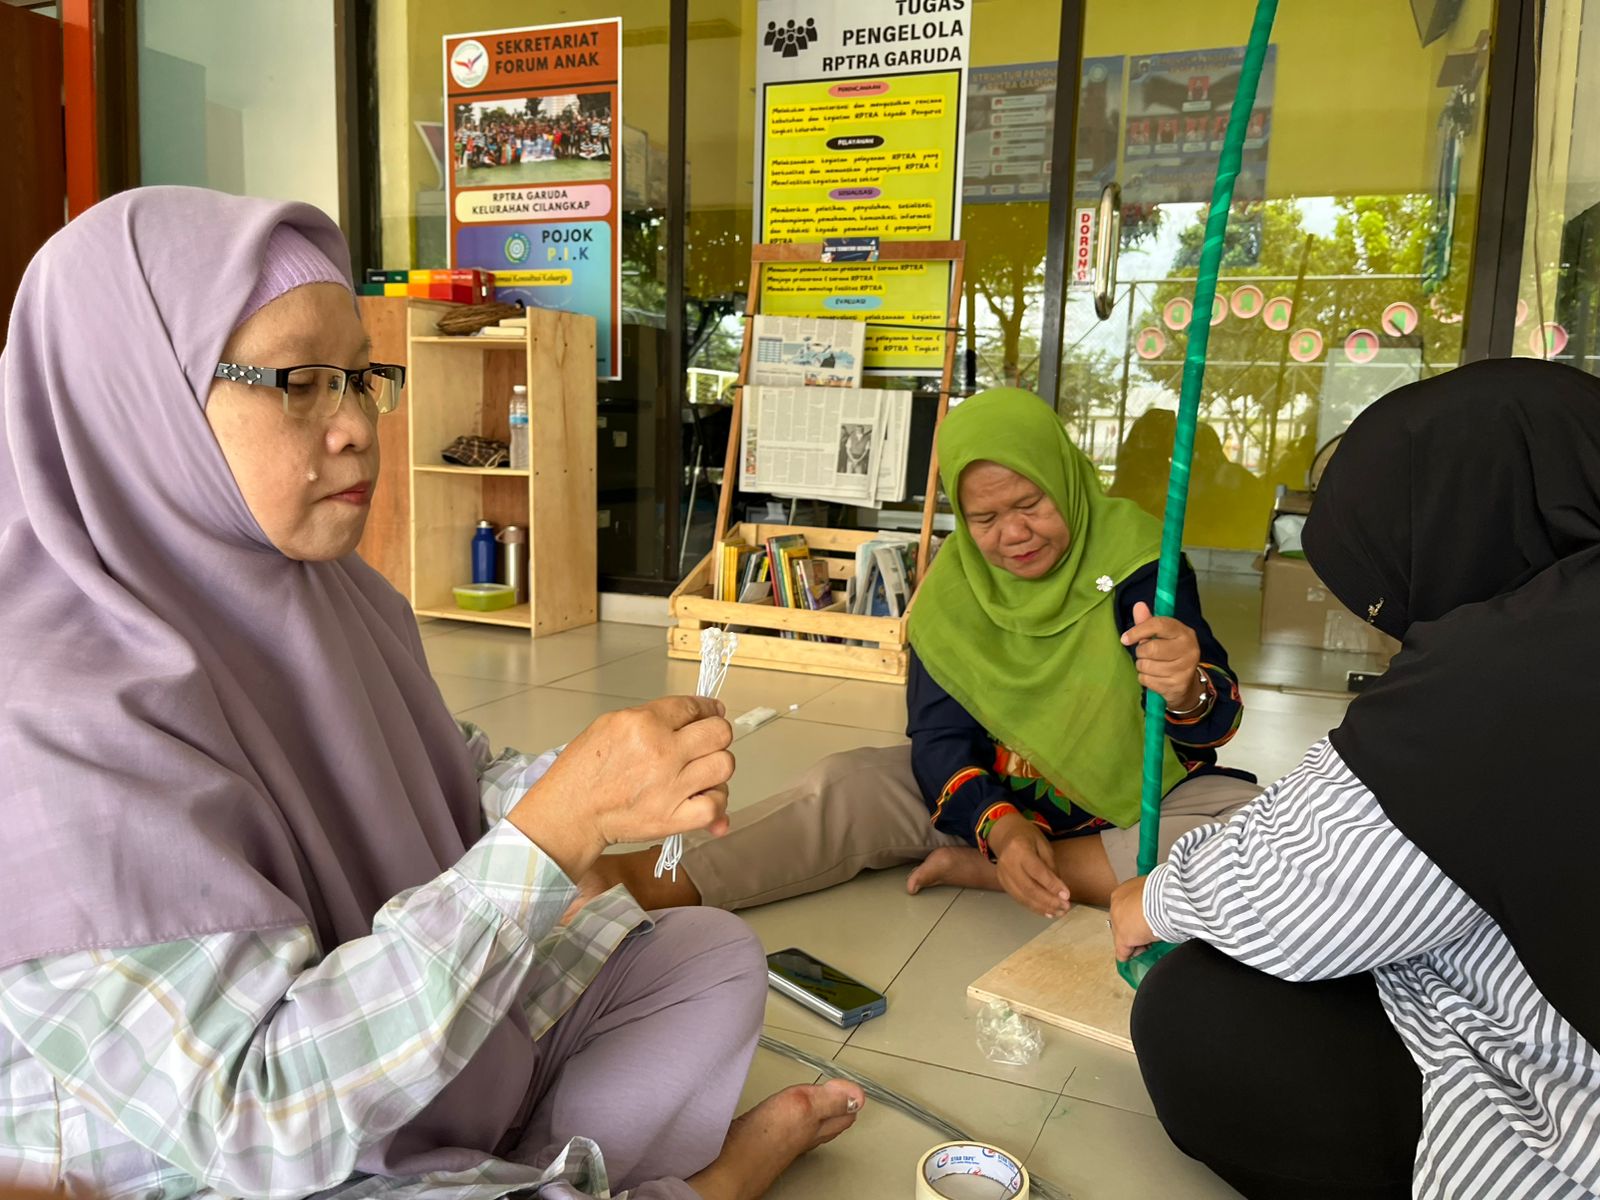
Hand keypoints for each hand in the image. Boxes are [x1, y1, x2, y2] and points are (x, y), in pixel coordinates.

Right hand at [509, 696, 733, 880]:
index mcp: (643, 723)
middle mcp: (662, 751)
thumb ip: (654, 717)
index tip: (712, 714)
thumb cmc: (584, 771)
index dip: (708, 710)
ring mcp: (670, 786)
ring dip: (716, 768)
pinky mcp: (673, 817)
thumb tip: (692, 716)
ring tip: (701, 773)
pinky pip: (715, 806)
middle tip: (706, 744)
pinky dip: (715, 804)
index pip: (695, 707)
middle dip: (716, 736)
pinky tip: (700, 799)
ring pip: (724, 765)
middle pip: (719, 733)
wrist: (570, 812)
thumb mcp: (611, 724)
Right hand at [988, 814, 1070, 918]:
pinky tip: (1047, 912)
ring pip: (1023, 897)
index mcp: (1019, 849)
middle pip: (1029, 888)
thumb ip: (1051, 867)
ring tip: (1059, 912)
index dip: (1052, 885)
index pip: (1037, 871)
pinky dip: (1034, 908)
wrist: (1006, 835)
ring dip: (1043, 908)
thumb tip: (1060, 891)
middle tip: (1065, 907)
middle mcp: (1008, 863)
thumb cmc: (1029, 837)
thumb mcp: (1044, 845)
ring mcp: (1003, 875)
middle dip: (1049, 901)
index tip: (1066, 896)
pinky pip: (1019, 899)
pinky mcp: (1002, 883)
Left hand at [1110, 875, 1156, 960]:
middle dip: (1135, 930)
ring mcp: (1118, 923)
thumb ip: (1151, 898)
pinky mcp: (1123, 938)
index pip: (1126, 908)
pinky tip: (1133, 959)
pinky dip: (1128, 956)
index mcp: (1122, 892)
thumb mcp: (1155, 891)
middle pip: (1123, 923)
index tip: (1145, 922)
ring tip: (1148, 946)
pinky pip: (1123, 951)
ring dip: (1135, 943)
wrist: (1162, 899)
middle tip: (1148, 935)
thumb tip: (1160, 902)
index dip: (1136, 917)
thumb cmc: (1163, 892)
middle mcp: (1116, 906)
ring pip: (1123, 937)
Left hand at [1121, 601, 1202, 709]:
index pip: (1159, 625)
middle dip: (1140, 652)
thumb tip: (1138, 605)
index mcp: (1184, 632)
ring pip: (1147, 666)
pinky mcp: (1178, 685)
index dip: (1138, 630)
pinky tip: (1154, 676)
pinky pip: (1147, 680)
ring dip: (1142, 666)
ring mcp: (1185, 668)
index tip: (1125, 638)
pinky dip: (1145, 678)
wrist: (1186, 682)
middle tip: (1144, 653)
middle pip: (1151, 649)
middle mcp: (1188, 649)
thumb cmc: (1170, 653)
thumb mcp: (1161, 636)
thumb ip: (1148, 622)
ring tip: (1150, 665)